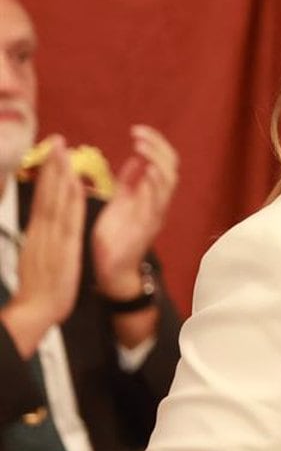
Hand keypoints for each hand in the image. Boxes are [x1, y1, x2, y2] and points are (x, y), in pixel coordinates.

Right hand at [8, 140, 84, 351]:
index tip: (52, 153)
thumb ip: (42, 237)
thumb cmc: (40, 286)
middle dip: (51, 166)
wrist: (35, 310)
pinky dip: (71, 201)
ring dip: (59, 175)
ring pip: (54, 200)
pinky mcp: (63, 248)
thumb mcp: (38, 255)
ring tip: (63, 152)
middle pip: (45, 193)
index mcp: (37, 233)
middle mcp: (41, 231)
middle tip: (56, 139)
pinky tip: (75, 185)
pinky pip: (68, 220)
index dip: (46, 174)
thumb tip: (45, 222)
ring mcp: (50, 238)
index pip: (41, 198)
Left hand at [90, 125, 178, 300]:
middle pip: (171, 167)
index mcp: (152, 195)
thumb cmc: (116, 238)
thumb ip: (130, 182)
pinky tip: (147, 169)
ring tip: (141, 145)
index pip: (163, 162)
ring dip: (156, 160)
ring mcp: (156, 213)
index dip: (155, 144)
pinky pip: (159, 201)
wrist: (113, 270)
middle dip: (157, 146)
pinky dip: (155, 183)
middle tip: (138, 134)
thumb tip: (136, 159)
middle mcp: (159, 202)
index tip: (138, 130)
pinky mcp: (149, 225)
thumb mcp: (121, 203)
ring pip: (168, 181)